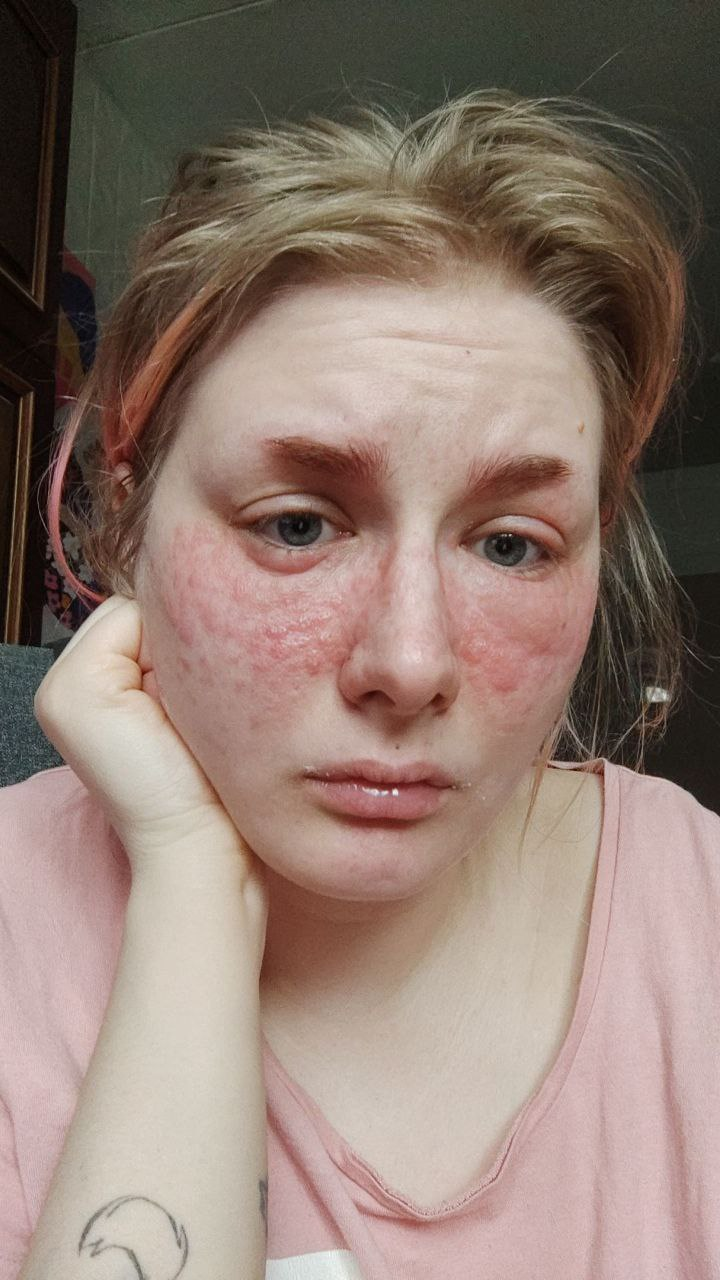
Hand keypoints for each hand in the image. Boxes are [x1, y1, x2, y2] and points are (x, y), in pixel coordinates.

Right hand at [34, 595, 267, 931]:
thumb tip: (197, 602)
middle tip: (194, 705)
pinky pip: (131, 623)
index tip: (201, 695)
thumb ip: (172, 655)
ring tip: (184, 710)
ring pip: (135, 614)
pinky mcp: (72, 692)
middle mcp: (63, 683)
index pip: (139, 617)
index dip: (180, 642)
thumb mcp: (187, 703)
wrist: (200, 842)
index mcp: (89, 686)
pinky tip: (172, 707)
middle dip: (176, 642)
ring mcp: (61, 688)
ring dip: (173, 650)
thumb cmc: (210, 780)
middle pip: (135, 610)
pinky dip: (165, 654)